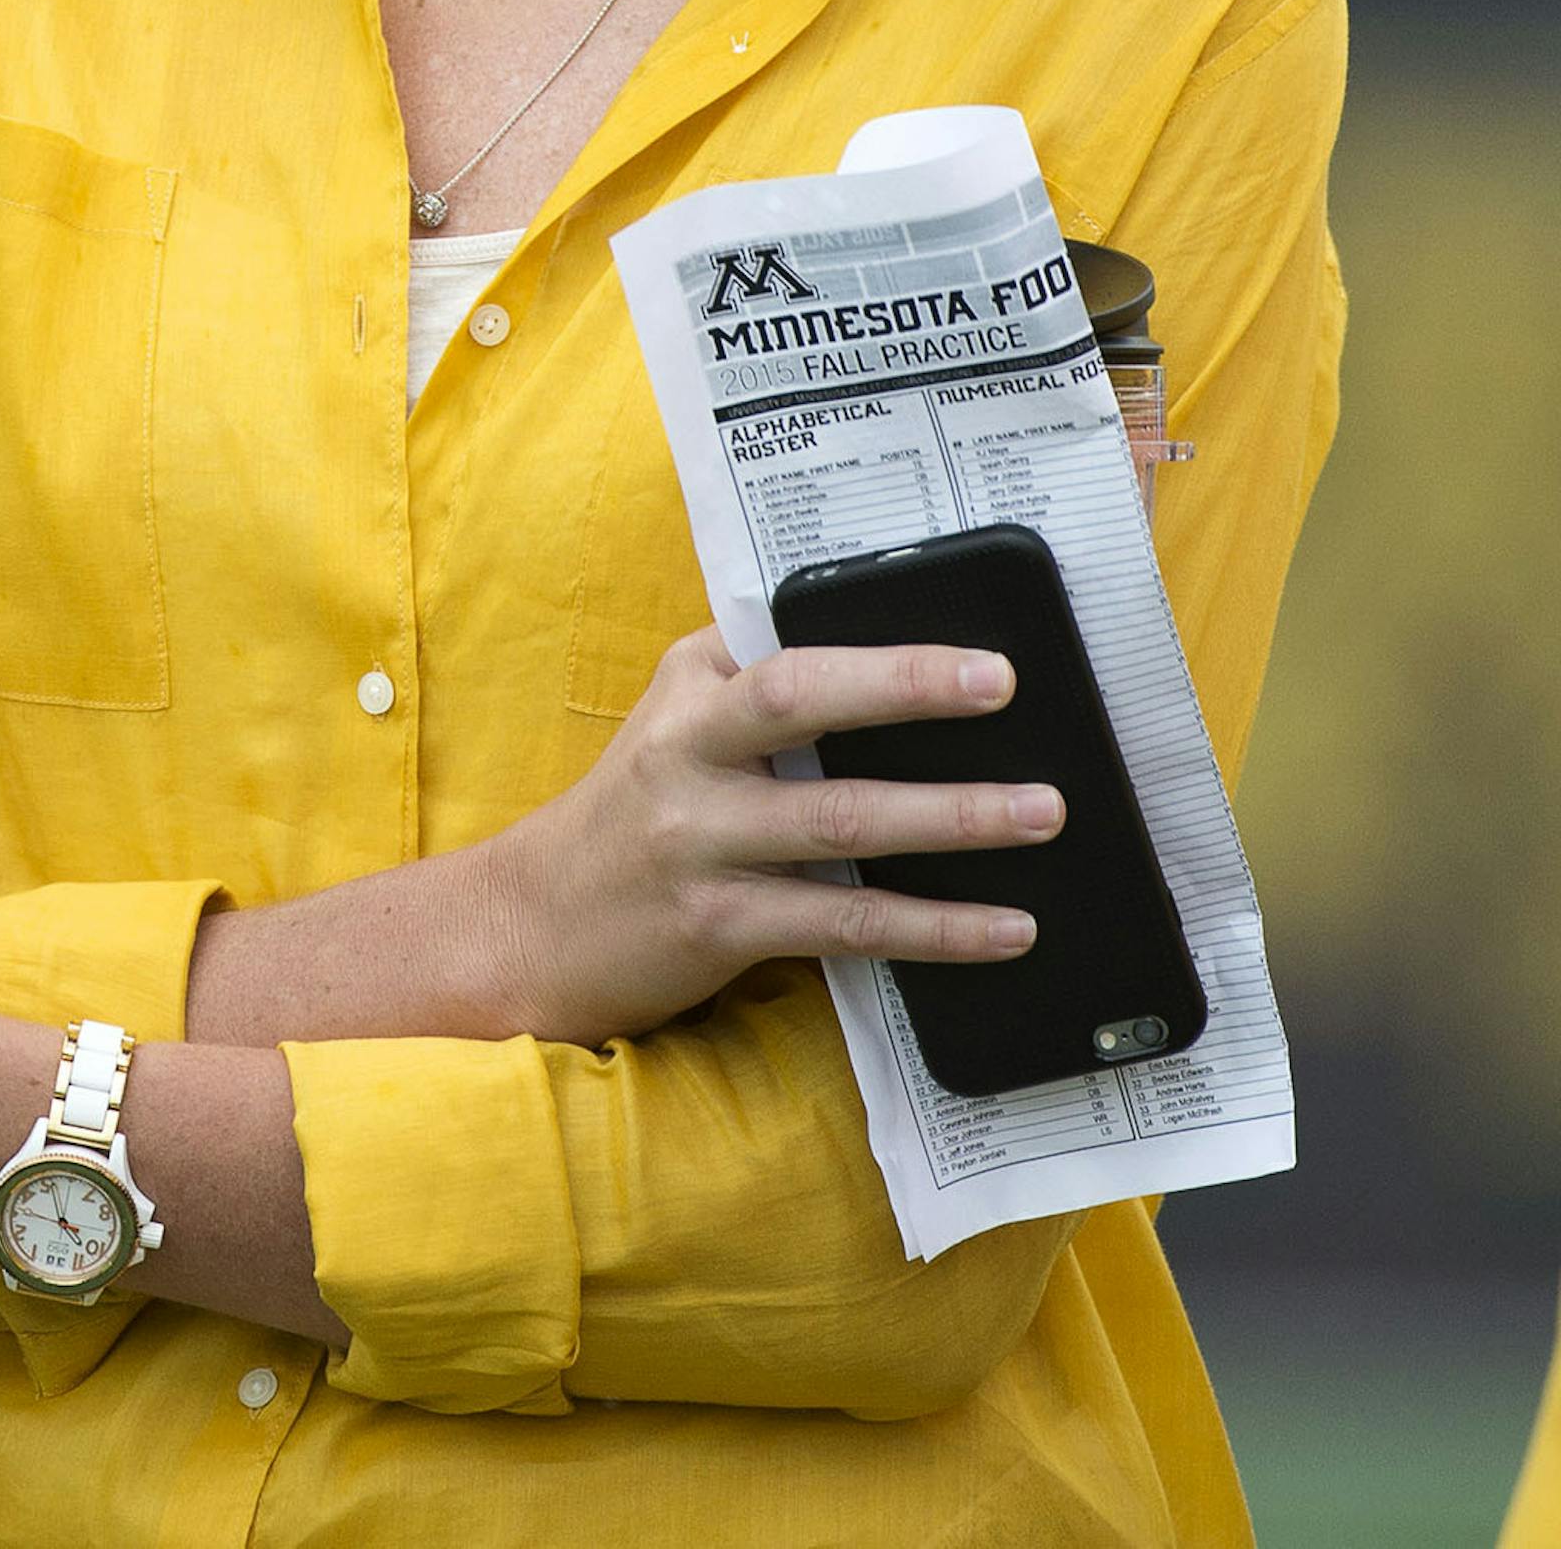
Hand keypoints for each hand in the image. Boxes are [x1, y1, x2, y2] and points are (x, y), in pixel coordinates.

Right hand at [477, 627, 1061, 1047]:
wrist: (534, 923)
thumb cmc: (639, 810)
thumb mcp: (681, 720)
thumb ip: (760, 688)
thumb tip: (905, 669)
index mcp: (693, 683)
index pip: (794, 646)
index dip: (887, 647)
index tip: (981, 650)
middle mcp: (686, 747)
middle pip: (802, 701)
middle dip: (907, 688)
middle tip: (1004, 686)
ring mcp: (698, 839)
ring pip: (841, 821)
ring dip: (950, 818)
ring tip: (1040, 814)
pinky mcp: (717, 924)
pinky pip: (844, 924)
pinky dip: (932, 928)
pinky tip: (1002, 928)